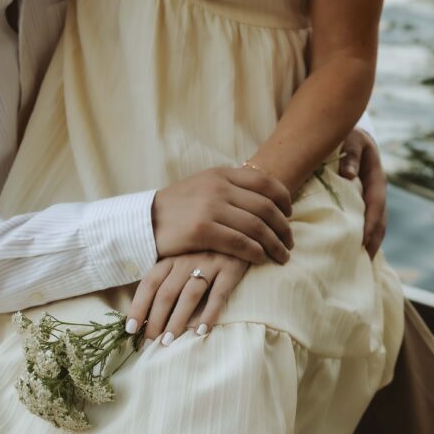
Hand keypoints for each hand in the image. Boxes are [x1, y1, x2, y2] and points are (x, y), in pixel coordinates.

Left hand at [125, 251, 248, 342]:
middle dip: (156, 320)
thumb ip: (169, 278)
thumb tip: (149, 314)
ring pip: (189, 295)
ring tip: (169, 341)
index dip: (138, 306)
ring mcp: (210, 262)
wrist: (244, 231)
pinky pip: (219, 294)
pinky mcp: (232, 267)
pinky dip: (209, 313)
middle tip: (150, 342)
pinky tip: (202, 331)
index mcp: (172, 257)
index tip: (131, 329)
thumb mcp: (185, 257)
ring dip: (177, 320)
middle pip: (166, 293)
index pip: (149, 283)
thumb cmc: (209, 250)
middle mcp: (187, 258)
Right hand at [152, 167, 293, 265]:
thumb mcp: (202, 187)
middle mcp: (218, 187)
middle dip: (284, 227)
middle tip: (290, 242)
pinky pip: (240, 242)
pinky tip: (261, 260)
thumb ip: (229, 188)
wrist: (143, 221)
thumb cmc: (176, 209)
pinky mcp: (202, 230)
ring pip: (256, 226)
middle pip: (265, 207)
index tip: (290, 214)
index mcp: (221, 174)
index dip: (284, 199)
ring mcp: (210, 207)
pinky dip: (256, 252)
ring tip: (282, 256)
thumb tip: (260, 199)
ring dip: (275, 244)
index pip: (265, 182)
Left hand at [339, 127, 387, 258]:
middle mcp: (376, 190)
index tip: (365, 242)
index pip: (376, 205)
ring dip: (370, 242)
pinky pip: (365, 221)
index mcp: (376, 178)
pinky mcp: (363, 201)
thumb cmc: (348, 136)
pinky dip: (363, 236)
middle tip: (364, 261)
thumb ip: (350, 154)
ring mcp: (371, 197)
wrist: (351, 133)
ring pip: (375, 223)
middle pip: (380, 220)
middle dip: (374, 240)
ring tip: (361, 262)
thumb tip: (347, 175)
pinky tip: (355, 251)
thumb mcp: (350, 139)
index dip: (372, 224)